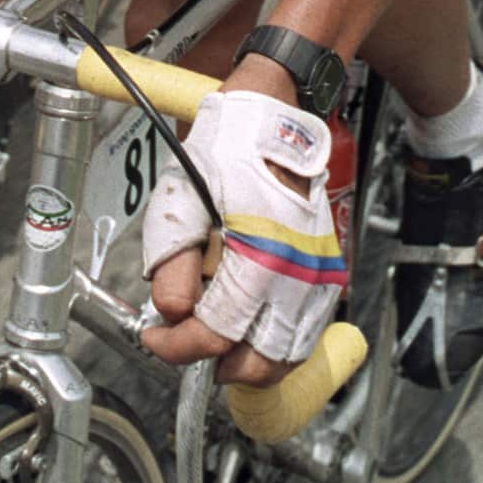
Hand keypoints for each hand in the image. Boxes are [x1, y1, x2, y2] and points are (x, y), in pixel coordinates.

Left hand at [140, 91, 344, 384]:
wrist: (274, 118)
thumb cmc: (229, 147)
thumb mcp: (182, 197)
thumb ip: (172, 261)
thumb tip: (170, 313)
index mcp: (261, 257)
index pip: (216, 334)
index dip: (177, 346)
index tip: (155, 337)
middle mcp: (298, 274)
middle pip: (260, 361)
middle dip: (216, 364)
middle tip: (186, 346)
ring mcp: (317, 275)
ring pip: (289, 353)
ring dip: (251, 363)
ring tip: (218, 347)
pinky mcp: (326, 270)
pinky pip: (307, 329)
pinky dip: (279, 344)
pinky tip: (251, 330)